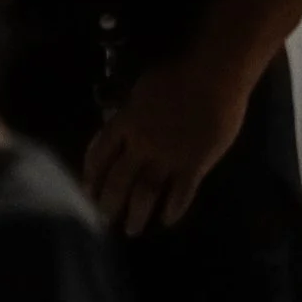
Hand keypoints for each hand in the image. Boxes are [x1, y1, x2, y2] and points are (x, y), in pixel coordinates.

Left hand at [83, 56, 252, 235]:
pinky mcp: (195, 164)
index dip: (91, 175)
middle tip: (105, 220)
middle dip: (109, 204)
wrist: (215, 74)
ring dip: (137, 214)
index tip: (87, 191)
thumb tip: (122, 122)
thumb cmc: (180, 72)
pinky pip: (181, 193)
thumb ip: (132, 110)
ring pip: (146, 193)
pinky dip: (174, 209)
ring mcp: (168, 157)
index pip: (99, 153)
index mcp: (126, 122)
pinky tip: (168, 220)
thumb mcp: (143, 88)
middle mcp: (142, 145)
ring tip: (133, 229)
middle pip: (118, 181)